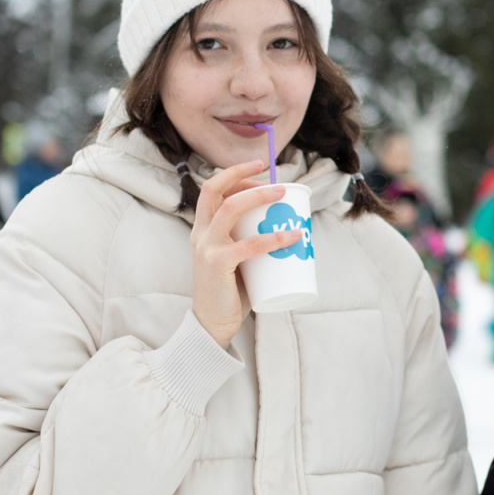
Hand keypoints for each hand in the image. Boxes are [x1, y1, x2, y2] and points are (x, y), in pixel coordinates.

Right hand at [189, 161, 303, 348]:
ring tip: (282, 193)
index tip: (259, 173)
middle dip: (239, 173)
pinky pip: (248, 244)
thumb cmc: (230, 291)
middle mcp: (200, 234)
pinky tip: (293, 236)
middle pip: (214, 190)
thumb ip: (249, 243)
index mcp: (202, 230)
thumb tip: (287, 226)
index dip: (234, 175)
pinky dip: (273, 238)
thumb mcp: (235, 260)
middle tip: (269, 170)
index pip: (211, 191)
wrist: (212, 324)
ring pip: (230, 208)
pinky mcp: (217, 265)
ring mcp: (206, 248)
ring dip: (258, 196)